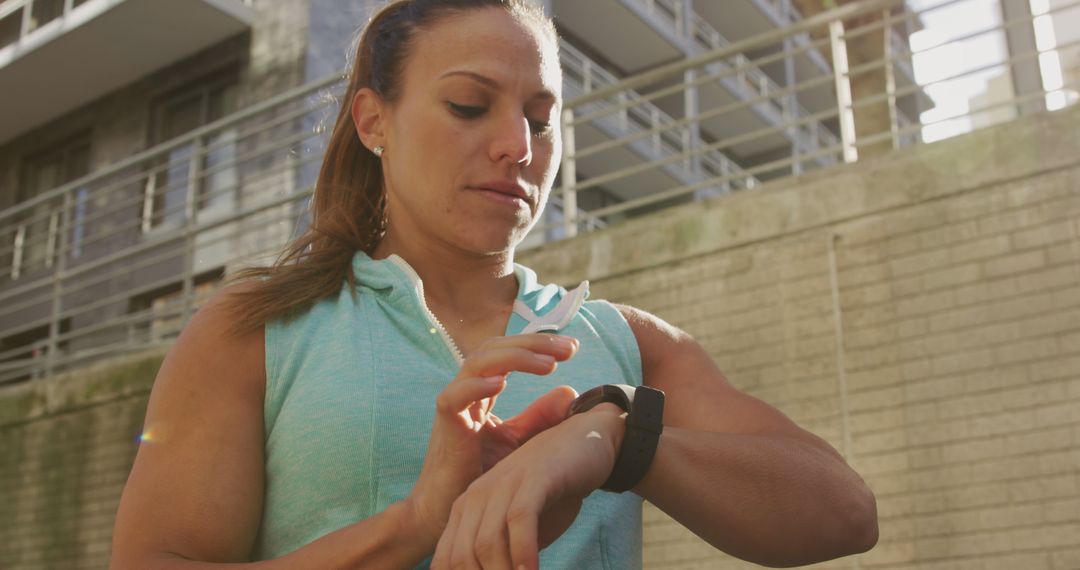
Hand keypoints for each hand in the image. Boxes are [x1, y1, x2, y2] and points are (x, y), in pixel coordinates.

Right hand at [405, 334, 580, 549]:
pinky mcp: (445, 428)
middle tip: (568, 348)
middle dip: (532, 343)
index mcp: (483, 390)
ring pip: (477, 364)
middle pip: (495, 348)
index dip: (539, 344)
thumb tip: (570, 391)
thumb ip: (539, 417)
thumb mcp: (518, 442)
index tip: (572, 347)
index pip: (508, 351)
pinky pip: (453, 398)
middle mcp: (467, 391)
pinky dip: (475, 387)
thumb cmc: (480, 476)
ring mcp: (454, 406)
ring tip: (548, 364)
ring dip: (514, 358)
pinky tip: (502, 383)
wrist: (448, 513)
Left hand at [431, 404, 625, 569]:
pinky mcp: (533, 478)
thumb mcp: (521, 528)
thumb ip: (504, 556)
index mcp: (468, 507)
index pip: (448, 560)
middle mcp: (478, 495)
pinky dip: (523, 552)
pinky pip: (519, 521)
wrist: (589, 442)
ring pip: (487, 542)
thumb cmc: (554, 491)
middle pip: (463, 556)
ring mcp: (505, 484)